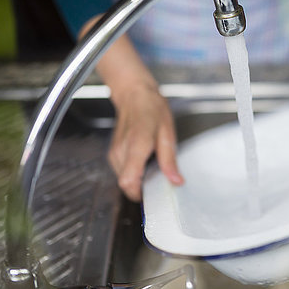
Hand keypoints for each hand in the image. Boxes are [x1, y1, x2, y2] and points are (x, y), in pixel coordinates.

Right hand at [108, 83, 183, 201]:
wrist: (134, 94)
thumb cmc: (152, 109)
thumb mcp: (167, 133)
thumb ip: (170, 160)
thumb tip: (176, 181)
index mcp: (137, 146)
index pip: (128, 180)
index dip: (139, 193)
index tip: (154, 194)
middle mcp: (121, 151)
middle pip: (126, 184)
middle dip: (142, 187)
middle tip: (158, 179)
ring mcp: (114, 152)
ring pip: (123, 179)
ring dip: (138, 179)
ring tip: (151, 164)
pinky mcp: (113, 153)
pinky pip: (122, 171)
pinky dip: (133, 171)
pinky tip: (143, 159)